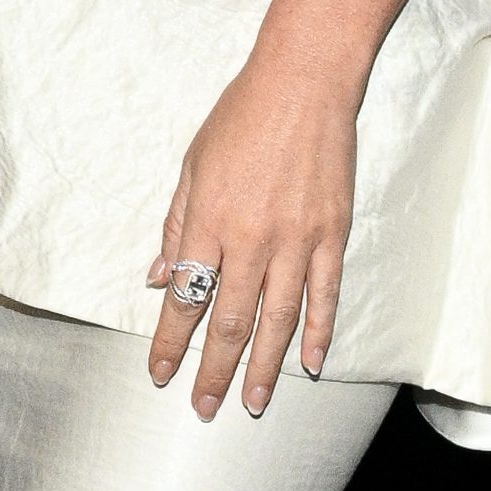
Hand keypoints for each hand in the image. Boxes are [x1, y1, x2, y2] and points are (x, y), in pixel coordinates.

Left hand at [146, 46, 357, 418]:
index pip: (185, 297)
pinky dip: (319, 333)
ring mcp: (297, 240)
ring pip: (277, 320)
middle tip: (203, 406)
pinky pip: (325, 295)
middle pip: (228, 320)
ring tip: (251, 402)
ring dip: (263, 366)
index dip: (170, 340)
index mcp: (209, 220)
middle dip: (212, 369)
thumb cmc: (240, 119)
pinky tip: (313, 364)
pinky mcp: (332, 235)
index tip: (159, 371)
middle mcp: (252, 238)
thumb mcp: (192, 167)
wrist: (304, 84)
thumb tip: (158, 278)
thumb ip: (177, 226)